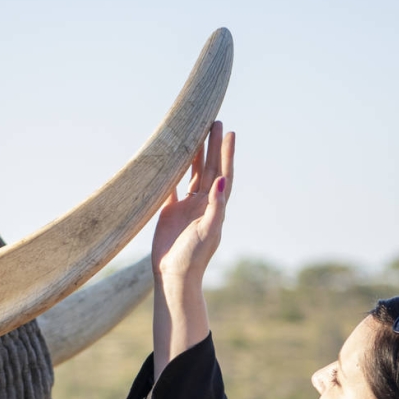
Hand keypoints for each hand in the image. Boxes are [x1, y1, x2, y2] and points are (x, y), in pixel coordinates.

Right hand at [151, 121, 234, 283]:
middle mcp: (202, 204)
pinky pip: (170, 188)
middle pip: (208, 168)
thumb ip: (216, 206)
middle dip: (211, 147)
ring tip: (193, 134)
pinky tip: (169, 160)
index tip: (230, 133)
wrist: (175, 276)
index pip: (223, 174)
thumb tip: (222, 180)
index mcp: (214, 206)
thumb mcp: (208, 230)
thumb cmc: (194, 257)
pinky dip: (171, 174)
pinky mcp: (169, 213)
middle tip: (213, 122)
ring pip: (190, 174)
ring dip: (193, 155)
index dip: (226, 154)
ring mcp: (186, 207)